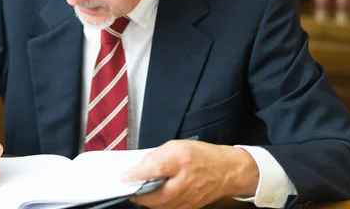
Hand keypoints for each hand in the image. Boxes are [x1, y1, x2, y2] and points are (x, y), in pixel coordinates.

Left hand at [120, 140, 258, 208]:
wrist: (226, 171)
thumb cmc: (201, 155)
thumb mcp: (176, 146)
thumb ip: (156, 155)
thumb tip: (139, 167)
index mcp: (181, 161)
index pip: (155, 169)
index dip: (136, 174)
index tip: (123, 177)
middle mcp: (184, 182)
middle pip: (153, 196)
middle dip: (137, 193)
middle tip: (128, 186)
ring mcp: (187, 199)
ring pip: (158, 207)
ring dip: (145, 200)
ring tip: (138, 191)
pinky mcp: (188, 208)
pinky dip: (156, 205)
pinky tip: (152, 196)